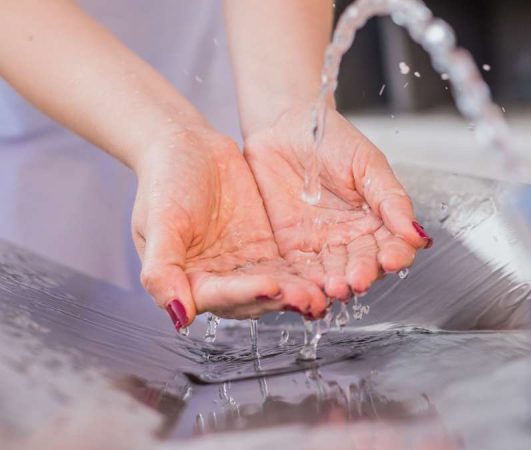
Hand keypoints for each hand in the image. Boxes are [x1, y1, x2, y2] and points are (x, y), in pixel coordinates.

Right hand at [131, 129, 327, 330]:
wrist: (187, 145)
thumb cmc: (164, 180)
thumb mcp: (157, 221)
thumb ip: (161, 269)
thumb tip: (177, 315)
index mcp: (187, 280)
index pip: (219, 297)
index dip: (245, 294)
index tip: (270, 286)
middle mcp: (217, 280)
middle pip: (252, 299)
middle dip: (280, 299)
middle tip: (309, 298)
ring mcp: (244, 266)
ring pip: (274, 287)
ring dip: (297, 293)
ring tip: (322, 294)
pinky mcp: (265, 250)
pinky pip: (288, 267)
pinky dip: (305, 275)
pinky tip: (325, 278)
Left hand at [243, 105, 432, 301]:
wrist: (282, 125)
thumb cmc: (329, 138)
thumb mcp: (367, 163)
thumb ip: (390, 198)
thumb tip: (416, 233)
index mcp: (377, 219)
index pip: (393, 245)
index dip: (395, 255)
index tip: (392, 259)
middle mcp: (352, 237)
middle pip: (364, 264)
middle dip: (362, 273)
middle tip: (358, 279)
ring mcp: (322, 244)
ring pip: (334, 273)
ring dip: (336, 283)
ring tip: (335, 287)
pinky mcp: (292, 247)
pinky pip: (301, 270)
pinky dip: (306, 283)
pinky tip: (311, 290)